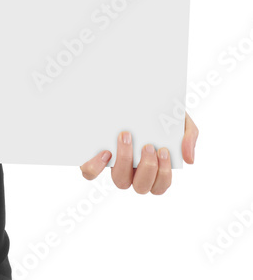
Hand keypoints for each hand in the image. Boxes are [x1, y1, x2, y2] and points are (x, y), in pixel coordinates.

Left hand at [79, 112, 198, 193]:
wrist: (138, 92)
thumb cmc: (160, 112)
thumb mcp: (180, 120)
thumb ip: (189, 137)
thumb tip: (189, 159)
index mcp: (154, 168)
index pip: (160, 186)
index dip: (163, 175)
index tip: (162, 150)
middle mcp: (134, 171)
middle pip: (141, 187)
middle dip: (147, 168)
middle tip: (148, 145)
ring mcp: (115, 165)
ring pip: (120, 180)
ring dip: (126, 162)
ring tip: (127, 136)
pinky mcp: (96, 156)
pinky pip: (90, 172)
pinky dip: (95, 167)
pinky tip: (105, 152)